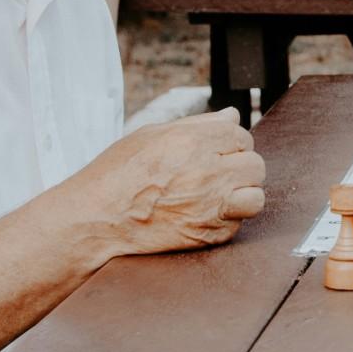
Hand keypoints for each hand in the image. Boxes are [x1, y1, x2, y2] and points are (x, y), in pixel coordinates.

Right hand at [64, 108, 265, 256]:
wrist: (96, 221)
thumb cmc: (117, 175)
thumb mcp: (152, 136)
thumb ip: (198, 125)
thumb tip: (232, 117)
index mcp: (194, 142)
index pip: (240, 134)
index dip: (229, 143)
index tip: (215, 152)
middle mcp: (208, 172)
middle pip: (254, 164)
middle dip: (240, 166)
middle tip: (217, 173)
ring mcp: (211, 205)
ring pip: (256, 195)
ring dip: (243, 194)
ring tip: (221, 195)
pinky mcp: (209, 234)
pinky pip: (239, 224)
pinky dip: (228, 220)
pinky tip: (207, 214)